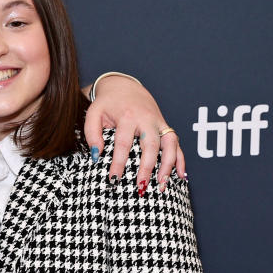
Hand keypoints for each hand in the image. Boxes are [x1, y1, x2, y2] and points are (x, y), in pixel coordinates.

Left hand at [83, 75, 185, 191]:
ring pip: (169, 144)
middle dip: (147, 167)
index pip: (123, 143)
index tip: (113, 179)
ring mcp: (158, 122)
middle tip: (140, 186)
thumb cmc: (107, 103)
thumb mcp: (93, 114)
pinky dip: (180, 159)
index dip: (118, 163)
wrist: (124, 86)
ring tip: (162, 185)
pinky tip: (180, 175)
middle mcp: (146, 119)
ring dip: (168, 165)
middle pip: (150, 145)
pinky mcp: (165, 126)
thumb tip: (96, 156)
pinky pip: (176, 142)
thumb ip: (92, 134)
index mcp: (127, 116)